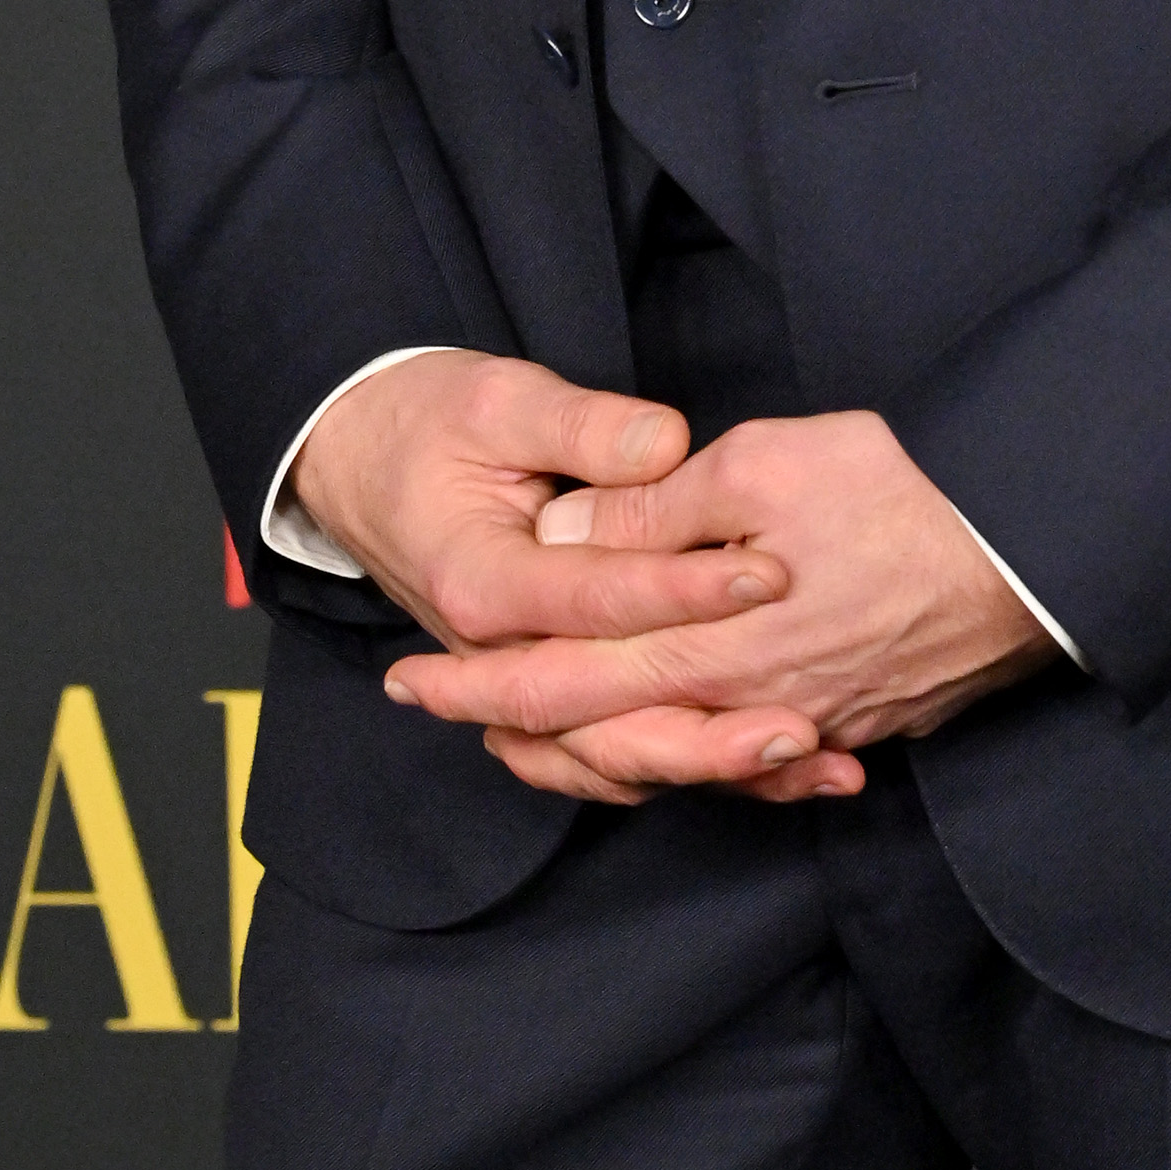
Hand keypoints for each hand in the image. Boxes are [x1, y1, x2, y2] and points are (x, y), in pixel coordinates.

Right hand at [289, 353, 799, 784]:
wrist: (359, 460)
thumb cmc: (429, 421)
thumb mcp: (499, 400)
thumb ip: (584, 428)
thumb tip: (665, 445)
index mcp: (484, 583)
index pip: (601, 600)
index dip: (688, 588)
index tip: (771, 573)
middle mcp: (500, 655)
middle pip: (612, 716)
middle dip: (715, 726)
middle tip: (807, 720)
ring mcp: (520, 684)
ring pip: (621, 756)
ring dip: (717, 766)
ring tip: (810, 760)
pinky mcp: (548, 691)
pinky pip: (619, 753)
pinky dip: (693, 767)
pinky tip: (776, 769)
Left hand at [383, 408, 1056, 810]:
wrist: (1042, 551)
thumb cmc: (902, 490)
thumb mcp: (759, 467)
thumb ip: (651, 514)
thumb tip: (564, 541)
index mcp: (703, 647)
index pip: (559, 681)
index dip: (476, 683)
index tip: (406, 682)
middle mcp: (743, 706)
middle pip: (602, 735)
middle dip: (511, 723)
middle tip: (437, 710)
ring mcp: (807, 722)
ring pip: (674, 753)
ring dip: (597, 743)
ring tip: (533, 727)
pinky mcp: (859, 720)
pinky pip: (752, 755)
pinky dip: (696, 752)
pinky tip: (682, 737)